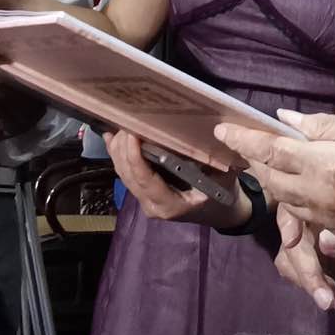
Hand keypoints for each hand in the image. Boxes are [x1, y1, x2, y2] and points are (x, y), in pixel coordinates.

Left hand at [104, 130, 248, 230]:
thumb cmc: (223, 195)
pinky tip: (111, 137)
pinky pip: (126, 174)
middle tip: (126, 122)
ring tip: (119, 125)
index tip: (132, 133)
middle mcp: (152, 205)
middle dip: (123, 148)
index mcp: (170, 204)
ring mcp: (145, 200)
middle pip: (128, 175)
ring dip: (118, 150)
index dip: (135, 156)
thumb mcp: (222, 179)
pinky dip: (118, 155)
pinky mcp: (143, 193)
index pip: (145, 179)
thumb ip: (209, 161)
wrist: (221, 213)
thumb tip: (201, 134)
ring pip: (123, 174)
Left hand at [215, 110, 334, 247]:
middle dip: (257, 163)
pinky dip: (299, 201)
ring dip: (276, 184)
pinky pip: (310, 218)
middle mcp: (320, 198)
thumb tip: (285, 122)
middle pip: (273, 182)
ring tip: (271, 166)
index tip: (222, 130)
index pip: (271, 151)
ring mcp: (331, 222)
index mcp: (323, 166)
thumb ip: (322, 128)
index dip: (244, 140)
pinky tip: (304, 188)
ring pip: (289, 203)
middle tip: (248, 146)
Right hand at [274, 206, 334, 310]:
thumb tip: (324, 238)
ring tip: (330, 295)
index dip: (293, 215)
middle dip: (302, 258)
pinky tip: (327, 295)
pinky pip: (287, 267)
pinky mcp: (297, 261)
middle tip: (319, 285)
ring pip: (287, 250)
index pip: (307, 195)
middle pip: (289, 224)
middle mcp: (318, 216)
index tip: (293, 240)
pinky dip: (305, 283)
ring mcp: (305, 238)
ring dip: (306, 276)